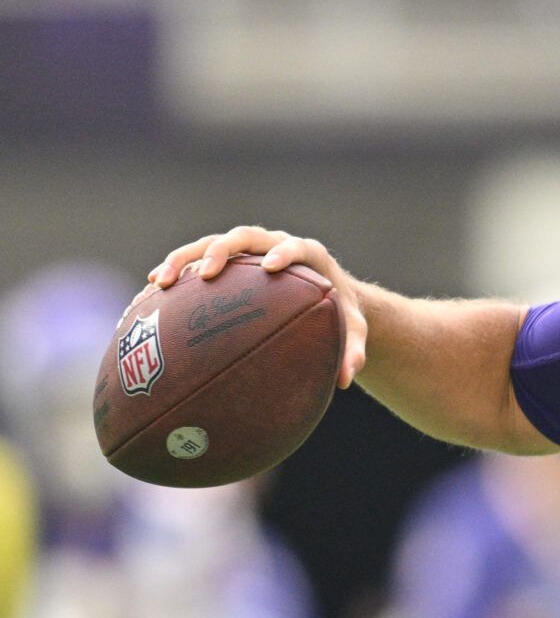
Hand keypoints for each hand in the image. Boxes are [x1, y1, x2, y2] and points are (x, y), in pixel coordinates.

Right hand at [149, 226, 368, 388]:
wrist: (325, 293)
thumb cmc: (339, 310)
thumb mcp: (352, 329)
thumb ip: (353, 350)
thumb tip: (346, 380)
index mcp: (309, 254)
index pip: (294, 247)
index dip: (283, 253)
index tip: (271, 267)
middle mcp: (274, 244)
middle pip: (244, 237)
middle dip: (222, 251)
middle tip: (206, 273)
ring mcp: (247, 250)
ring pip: (210, 243)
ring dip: (184, 259)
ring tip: (160, 282)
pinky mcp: (227, 261)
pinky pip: (195, 261)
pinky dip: (174, 273)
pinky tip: (149, 295)